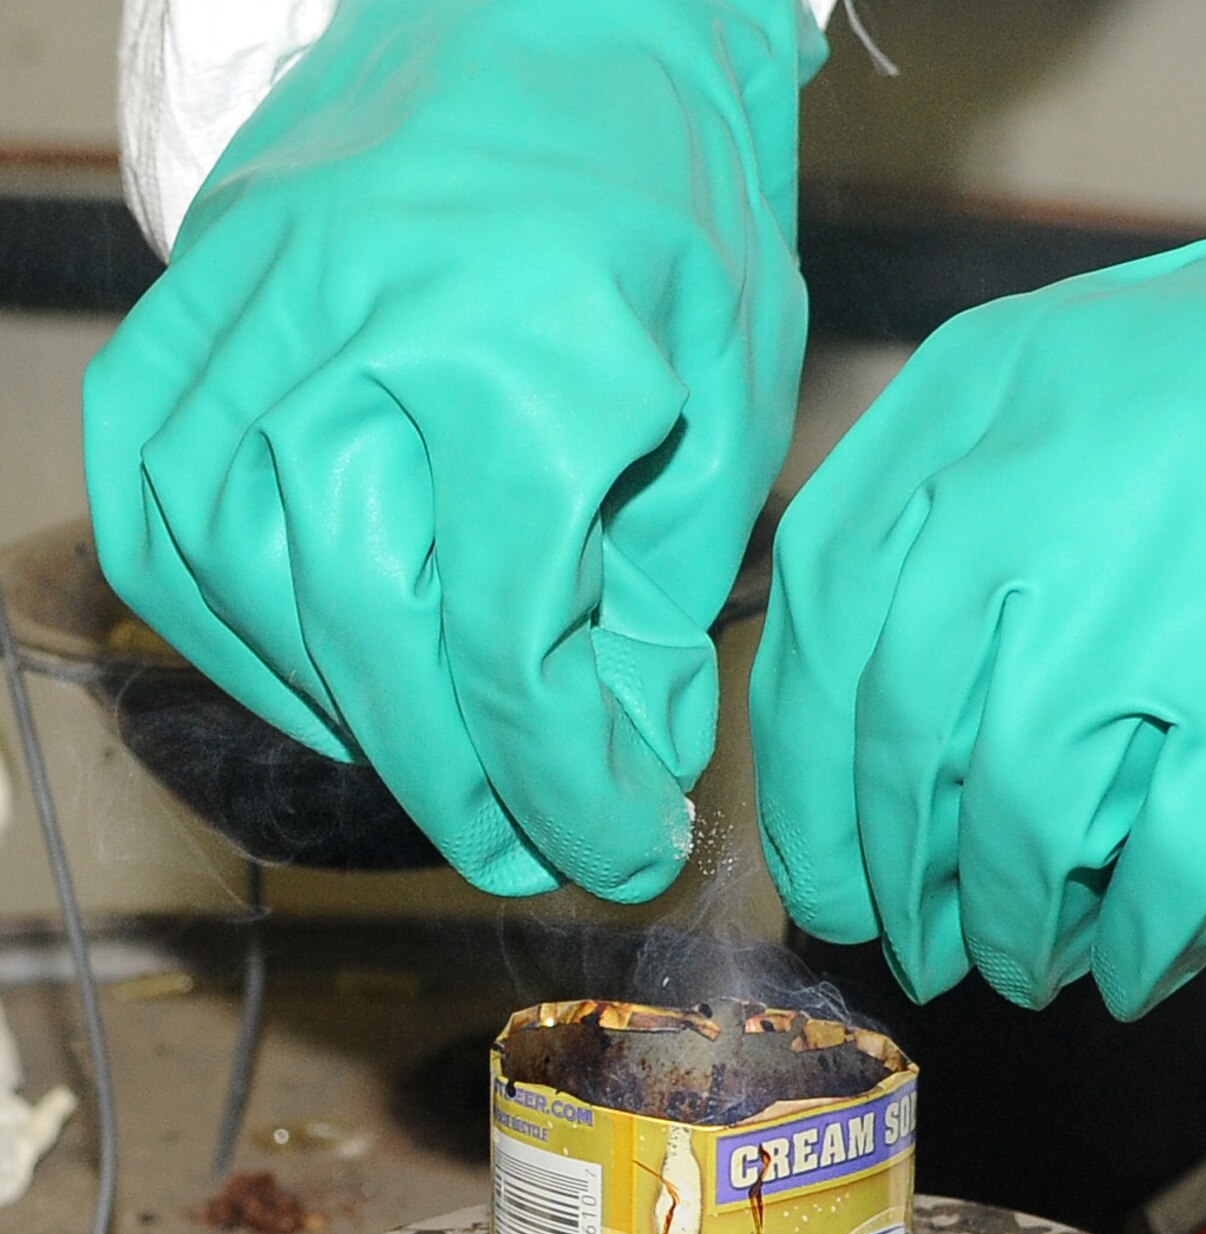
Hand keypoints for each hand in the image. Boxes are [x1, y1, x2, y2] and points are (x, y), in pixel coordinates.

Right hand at [86, 0, 820, 899]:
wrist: (560, 9)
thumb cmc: (670, 210)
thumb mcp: (724, 412)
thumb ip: (664, 599)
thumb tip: (627, 758)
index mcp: (525, 368)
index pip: (513, 654)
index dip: (568, 791)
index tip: (620, 851)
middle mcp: (361, 342)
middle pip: (370, 641)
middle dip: (456, 785)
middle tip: (523, 850)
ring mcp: (254, 312)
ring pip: (242, 585)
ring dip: (336, 716)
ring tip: (432, 772)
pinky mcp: (192, 299)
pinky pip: (155, 501)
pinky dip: (214, 617)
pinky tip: (307, 670)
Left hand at [751, 234, 1205, 1017]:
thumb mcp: (1127, 393)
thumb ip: (985, 507)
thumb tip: (862, 736)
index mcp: (1004, 379)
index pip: (824, 600)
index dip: (803, 770)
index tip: (824, 868)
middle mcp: (1072, 464)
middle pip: (899, 726)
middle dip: (892, 875)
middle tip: (915, 948)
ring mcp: (1187, 581)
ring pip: (1018, 815)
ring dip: (1006, 925)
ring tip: (1022, 966)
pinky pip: (1163, 877)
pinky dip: (1135, 948)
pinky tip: (1133, 968)